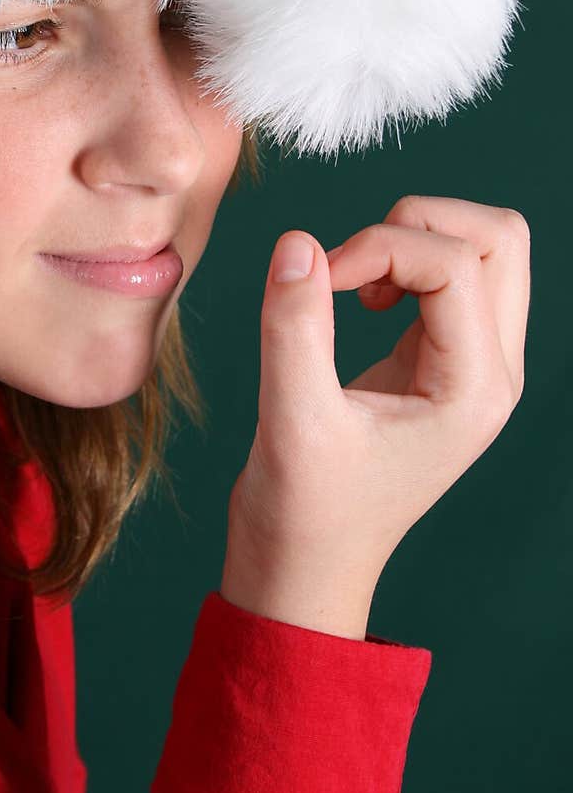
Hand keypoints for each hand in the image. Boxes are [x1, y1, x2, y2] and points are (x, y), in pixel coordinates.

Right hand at [223, 195, 530, 633]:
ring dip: (415, 239)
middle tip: (354, 263)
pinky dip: (403, 262)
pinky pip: (449, 276)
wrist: (305, 567)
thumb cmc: (304, 512)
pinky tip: (361, 299)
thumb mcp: (292, 418)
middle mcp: (491, 373)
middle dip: (421, 225)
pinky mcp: (439, 360)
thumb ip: (295, 326)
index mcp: (475, 390)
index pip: (456, 264)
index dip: (380, 247)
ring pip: (482, 250)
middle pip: (500, 241)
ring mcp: (471, 365)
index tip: (315, 279)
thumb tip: (298, 243)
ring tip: (355, 282)